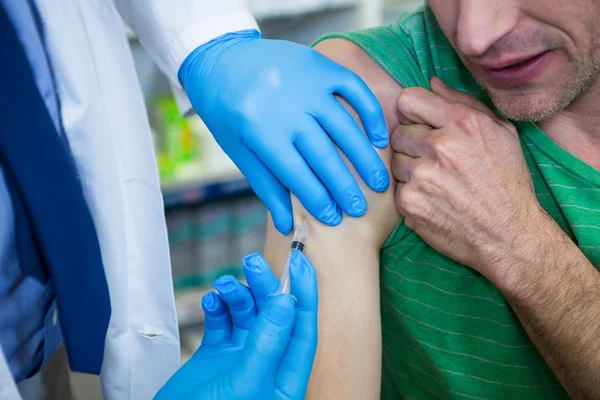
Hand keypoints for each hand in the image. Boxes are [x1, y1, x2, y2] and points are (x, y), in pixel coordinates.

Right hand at [154, 252, 317, 399]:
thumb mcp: (246, 383)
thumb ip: (268, 343)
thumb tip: (288, 301)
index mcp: (285, 376)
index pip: (302, 328)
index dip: (304, 293)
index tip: (301, 262)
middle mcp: (266, 363)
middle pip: (274, 315)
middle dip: (266, 287)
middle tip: (253, 262)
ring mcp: (240, 359)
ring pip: (247, 315)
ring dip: (238, 295)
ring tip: (225, 284)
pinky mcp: (215, 357)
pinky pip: (221, 323)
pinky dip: (217, 308)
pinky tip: (211, 301)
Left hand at [180, 30, 389, 234]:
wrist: (222, 58)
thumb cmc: (227, 111)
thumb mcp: (239, 149)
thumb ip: (266, 186)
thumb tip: (287, 227)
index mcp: (258, 129)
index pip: (296, 173)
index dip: (316, 199)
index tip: (333, 218)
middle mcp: (285, 105)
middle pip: (323, 154)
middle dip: (343, 186)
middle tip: (359, 209)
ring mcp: (306, 82)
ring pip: (344, 126)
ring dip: (364, 158)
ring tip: (379, 184)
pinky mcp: (321, 64)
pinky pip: (354, 89)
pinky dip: (370, 114)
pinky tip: (379, 139)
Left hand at [390, 77, 547, 282]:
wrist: (508, 235)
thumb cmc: (507, 182)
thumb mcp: (500, 133)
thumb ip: (463, 103)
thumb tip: (431, 83)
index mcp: (462, 123)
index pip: (407, 99)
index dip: (412, 113)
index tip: (420, 124)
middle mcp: (440, 146)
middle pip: (398, 132)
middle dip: (411, 144)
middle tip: (434, 160)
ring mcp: (421, 176)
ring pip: (395, 161)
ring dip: (409, 170)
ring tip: (437, 182)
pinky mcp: (409, 202)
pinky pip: (396, 188)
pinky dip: (410, 194)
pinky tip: (433, 200)